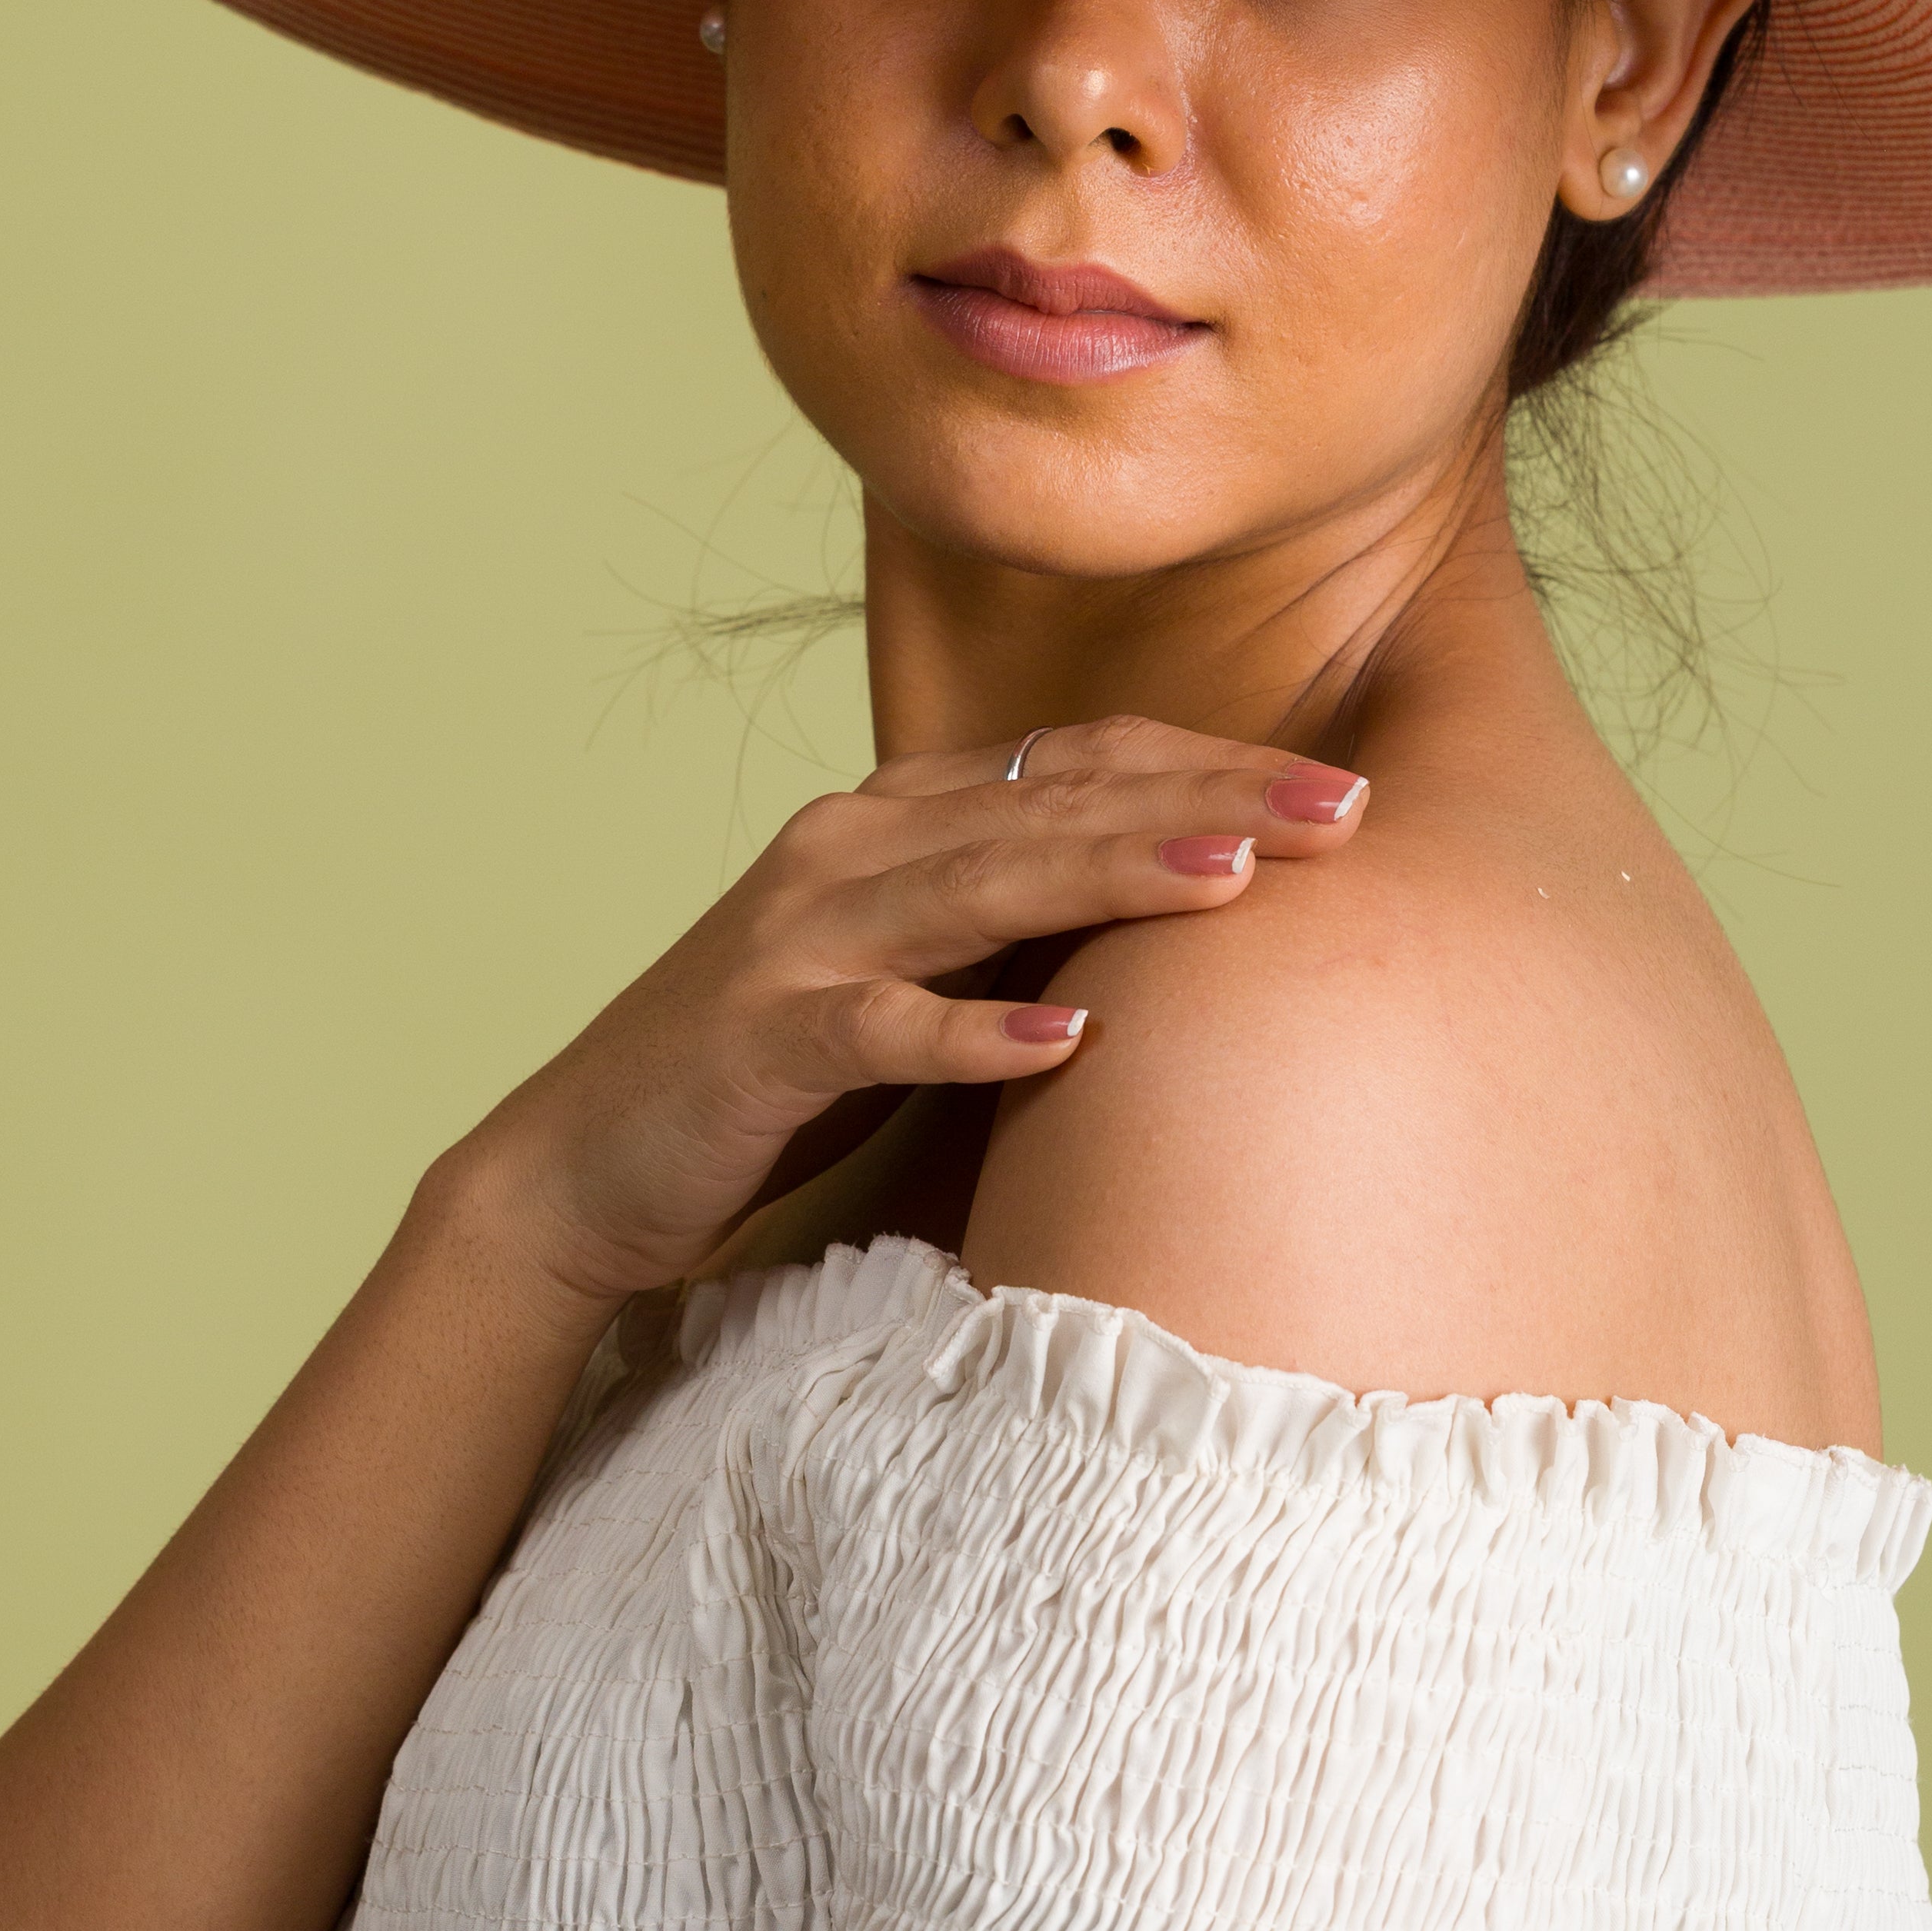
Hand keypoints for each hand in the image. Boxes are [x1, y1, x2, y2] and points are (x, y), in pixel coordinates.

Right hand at [465, 716, 1370, 1313]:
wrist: (584, 1167)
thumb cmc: (783, 1077)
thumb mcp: (925, 976)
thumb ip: (1031, 931)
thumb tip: (1208, 918)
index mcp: (899, 820)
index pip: (1080, 763)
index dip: (1212, 765)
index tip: (1347, 793)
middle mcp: (851, 849)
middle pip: (1054, 803)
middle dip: (1207, 801)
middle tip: (1343, 814)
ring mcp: (799, 938)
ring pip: (980, 885)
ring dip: (1112, 875)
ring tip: (1235, 878)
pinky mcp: (758, 1039)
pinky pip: (880, 1028)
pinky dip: (970, 1034)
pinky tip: (1065, 1045)